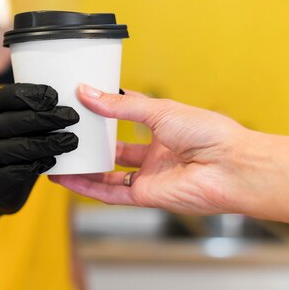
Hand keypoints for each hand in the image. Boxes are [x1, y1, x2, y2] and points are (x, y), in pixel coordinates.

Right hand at [0, 83, 79, 224]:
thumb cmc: (23, 147)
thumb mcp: (28, 123)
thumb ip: (47, 109)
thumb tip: (86, 91)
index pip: (3, 97)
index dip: (27, 94)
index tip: (54, 95)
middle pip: (8, 122)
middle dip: (42, 118)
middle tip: (72, 117)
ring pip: (11, 148)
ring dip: (43, 143)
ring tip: (71, 141)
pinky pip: (12, 172)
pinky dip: (34, 166)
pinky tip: (53, 162)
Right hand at [50, 85, 251, 215]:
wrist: (230, 166)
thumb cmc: (209, 134)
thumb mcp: (159, 110)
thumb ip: (121, 106)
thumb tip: (88, 93)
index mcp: (163, 130)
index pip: (127, 117)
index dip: (105, 111)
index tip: (81, 102)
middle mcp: (154, 155)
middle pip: (115, 150)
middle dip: (91, 144)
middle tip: (66, 133)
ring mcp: (149, 176)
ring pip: (108, 174)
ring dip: (83, 168)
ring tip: (58, 159)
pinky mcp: (144, 195)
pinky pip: (110, 193)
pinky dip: (87, 186)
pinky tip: (67, 179)